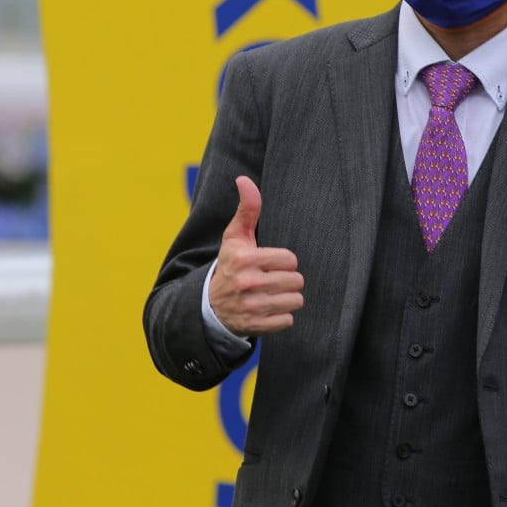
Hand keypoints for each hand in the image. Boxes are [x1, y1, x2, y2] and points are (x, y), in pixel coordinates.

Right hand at [209, 176, 304, 336]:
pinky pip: (288, 320)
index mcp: (244, 260)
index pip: (290, 259)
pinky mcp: (255, 326)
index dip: (284, 260)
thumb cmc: (230, 264)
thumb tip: (244, 179)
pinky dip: (281, 316)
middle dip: (287, 279)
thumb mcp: (235, 237)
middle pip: (295, 280)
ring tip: (272, 294)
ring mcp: (251, 308)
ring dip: (287, 298)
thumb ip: (246, 209)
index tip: (271, 262)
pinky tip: (269, 309)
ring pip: (295, 300)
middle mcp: (247, 284)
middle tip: (272, 279)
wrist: (210, 305)